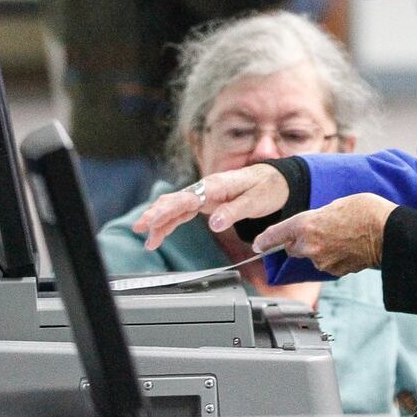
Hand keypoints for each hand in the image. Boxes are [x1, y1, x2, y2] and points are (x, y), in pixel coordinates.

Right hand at [132, 163, 289, 251]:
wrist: (276, 180)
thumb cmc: (267, 187)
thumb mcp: (255, 200)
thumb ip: (234, 211)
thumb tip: (215, 223)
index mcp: (216, 185)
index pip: (187, 198)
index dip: (168, 209)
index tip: (153, 219)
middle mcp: (206, 188)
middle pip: (175, 201)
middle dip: (156, 214)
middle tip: (140, 227)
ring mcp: (204, 195)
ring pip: (175, 207)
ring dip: (159, 220)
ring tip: (145, 236)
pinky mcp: (205, 202)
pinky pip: (183, 212)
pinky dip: (169, 222)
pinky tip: (159, 233)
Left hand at [251, 193, 396, 276]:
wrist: (389, 232)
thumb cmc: (366, 212)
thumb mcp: (335, 204)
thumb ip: (317, 217)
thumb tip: (314, 226)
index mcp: (306, 224)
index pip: (275, 235)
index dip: (264, 240)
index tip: (257, 244)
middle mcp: (310, 246)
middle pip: (293, 248)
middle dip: (300, 241)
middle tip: (318, 229)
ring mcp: (323, 261)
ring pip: (312, 256)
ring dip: (319, 248)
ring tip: (340, 235)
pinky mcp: (336, 271)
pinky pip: (327, 264)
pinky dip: (333, 256)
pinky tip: (348, 245)